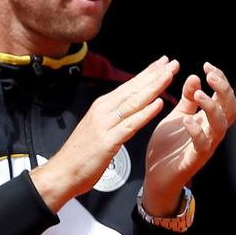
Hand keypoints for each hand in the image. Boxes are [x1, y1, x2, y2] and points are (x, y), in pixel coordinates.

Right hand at [30, 56, 177, 211]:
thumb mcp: (97, 128)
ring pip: (134, 102)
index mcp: (101, 107)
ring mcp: (105, 125)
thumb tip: (127, 107)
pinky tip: (158, 104)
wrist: (62, 172)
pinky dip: (145, 113)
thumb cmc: (79, 154)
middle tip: (172, 62)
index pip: (129, 86)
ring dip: (153, 87)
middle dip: (155, 75)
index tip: (163, 62)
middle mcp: (103, 111)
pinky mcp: (108, 141)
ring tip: (169, 75)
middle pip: (133, 89)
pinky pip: (130, 125)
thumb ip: (111, 117)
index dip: (148, 73)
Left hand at [141, 62, 235, 214]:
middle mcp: (211, 132)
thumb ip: (187, 99)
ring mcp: (206, 146)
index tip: (207, 66)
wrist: (156, 175)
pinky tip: (187, 120)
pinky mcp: (194, 159)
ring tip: (200, 95)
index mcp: (207, 120)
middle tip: (211, 75)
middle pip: (230, 109)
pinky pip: (203, 146)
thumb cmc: (169, 145)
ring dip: (212, 108)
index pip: (223, 97)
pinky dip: (197, 132)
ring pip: (221, 126)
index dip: (220, 81)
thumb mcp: (177, 116)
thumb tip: (195, 76)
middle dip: (224, 91)